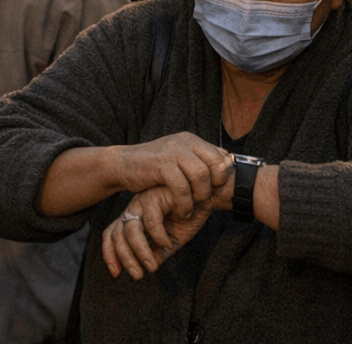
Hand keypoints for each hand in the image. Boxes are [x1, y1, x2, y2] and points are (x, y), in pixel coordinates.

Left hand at [102, 184, 219, 279]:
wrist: (208, 196)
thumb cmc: (190, 214)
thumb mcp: (171, 239)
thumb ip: (158, 252)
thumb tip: (147, 268)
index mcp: (136, 218)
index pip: (112, 235)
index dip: (110, 254)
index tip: (116, 274)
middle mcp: (135, 208)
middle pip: (117, 234)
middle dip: (124, 258)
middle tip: (138, 275)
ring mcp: (143, 201)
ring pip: (130, 229)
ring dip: (140, 251)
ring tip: (152, 266)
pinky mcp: (154, 196)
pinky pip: (150, 220)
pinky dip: (158, 236)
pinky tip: (168, 242)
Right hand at [111, 131, 232, 214]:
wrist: (122, 165)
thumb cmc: (152, 168)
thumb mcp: (178, 160)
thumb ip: (199, 161)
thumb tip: (229, 163)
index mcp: (190, 140)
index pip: (220, 156)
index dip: (221, 176)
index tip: (212, 191)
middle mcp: (183, 141)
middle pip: (214, 165)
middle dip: (211, 188)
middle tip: (202, 202)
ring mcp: (171, 150)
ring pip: (200, 175)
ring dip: (199, 197)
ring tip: (191, 208)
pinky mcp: (160, 163)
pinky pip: (181, 187)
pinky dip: (184, 203)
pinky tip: (181, 211)